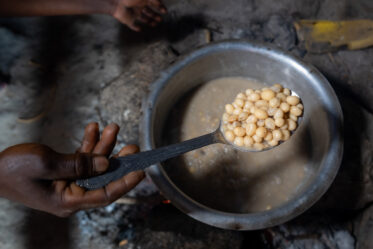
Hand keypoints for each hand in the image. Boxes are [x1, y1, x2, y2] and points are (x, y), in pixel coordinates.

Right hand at [0, 122, 144, 216]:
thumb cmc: (13, 170)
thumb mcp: (47, 163)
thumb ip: (80, 164)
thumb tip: (107, 164)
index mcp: (68, 201)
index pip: (105, 195)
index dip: (124, 183)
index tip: (141, 170)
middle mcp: (72, 194)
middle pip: (103, 178)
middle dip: (117, 160)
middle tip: (132, 146)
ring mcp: (68, 182)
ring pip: (94, 165)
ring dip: (103, 146)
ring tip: (112, 127)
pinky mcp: (64, 171)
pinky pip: (81, 158)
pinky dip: (87, 144)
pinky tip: (93, 128)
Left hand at [112, 0, 166, 30]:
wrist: (116, 2)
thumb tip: (160, 1)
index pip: (153, 3)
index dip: (160, 7)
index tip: (165, 11)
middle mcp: (139, 6)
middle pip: (149, 12)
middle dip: (155, 16)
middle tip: (160, 19)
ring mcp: (133, 13)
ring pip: (143, 19)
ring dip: (149, 22)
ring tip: (155, 24)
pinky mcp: (128, 20)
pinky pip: (133, 25)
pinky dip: (136, 28)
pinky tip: (140, 29)